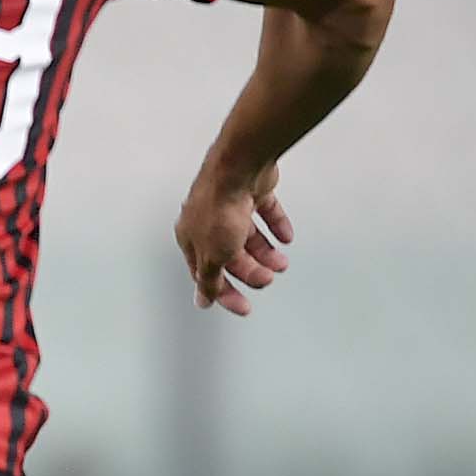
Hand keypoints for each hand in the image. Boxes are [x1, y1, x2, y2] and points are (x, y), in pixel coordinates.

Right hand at [173, 160, 294, 317]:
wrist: (238, 168)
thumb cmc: (218, 207)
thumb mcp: (212, 256)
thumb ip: (209, 280)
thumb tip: (202, 300)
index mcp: (191, 238)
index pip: (205, 274)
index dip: (224, 293)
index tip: (243, 306)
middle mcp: (207, 222)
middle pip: (230, 256)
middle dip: (251, 271)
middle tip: (267, 279)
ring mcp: (229, 206)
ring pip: (248, 237)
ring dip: (265, 253)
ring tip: (280, 262)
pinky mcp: (251, 193)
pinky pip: (265, 213)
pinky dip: (276, 227)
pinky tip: (284, 237)